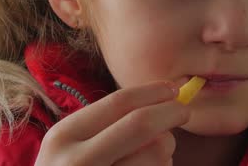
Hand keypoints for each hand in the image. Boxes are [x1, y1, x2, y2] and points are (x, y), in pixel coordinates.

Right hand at [35, 81, 188, 165]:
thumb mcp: (71, 144)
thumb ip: (108, 124)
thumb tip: (164, 98)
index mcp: (64, 136)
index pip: (119, 103)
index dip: (152, 92)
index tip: (173, 88)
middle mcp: (77, 161)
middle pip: (142, 125)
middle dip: (170, 113)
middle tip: (183, 111)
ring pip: (157, 155)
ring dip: (166, 150)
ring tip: (154, 156)